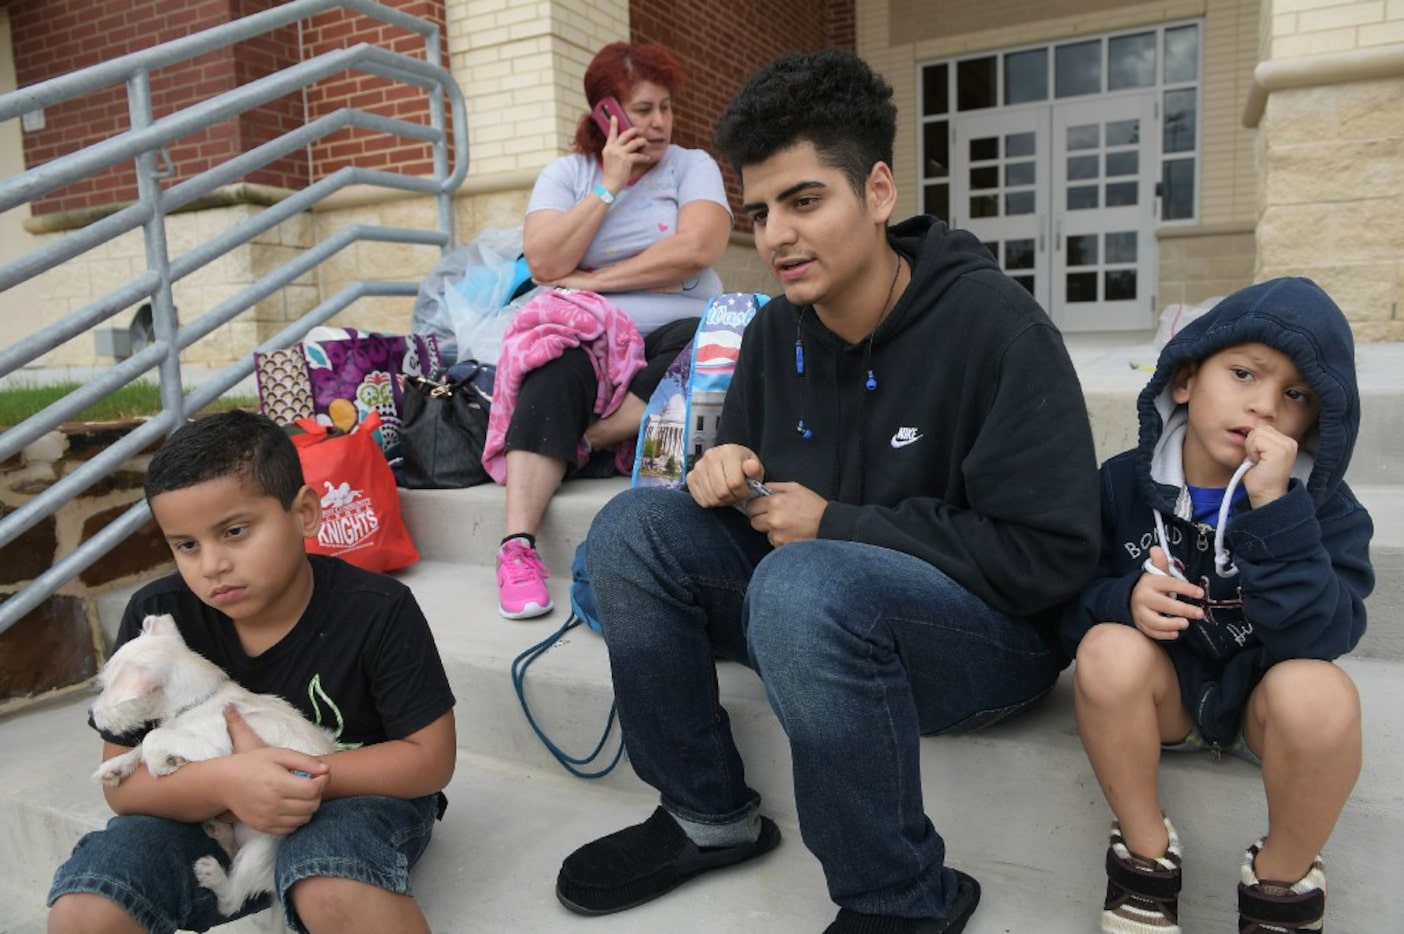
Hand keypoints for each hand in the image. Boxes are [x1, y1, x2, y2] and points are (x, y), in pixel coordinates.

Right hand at [220, 705, 329, 833]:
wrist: (224, 782)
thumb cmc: (253, 764)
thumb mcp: (278, 754)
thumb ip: (304, 761)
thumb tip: (327, 770)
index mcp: (278, 783)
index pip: (314, 789)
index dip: (323, 781)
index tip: (320, 775)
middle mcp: (273, 804)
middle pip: (312, 805)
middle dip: (317, 794)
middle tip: (310, 783)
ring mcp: (267, 819)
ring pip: (304, 819)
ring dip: (308, 807)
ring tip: (300, 794)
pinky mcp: (263, 827)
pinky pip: (290, 829)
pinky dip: (296, 819)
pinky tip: (291, 806)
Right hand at [599, 116, 649, 190]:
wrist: (609, 184)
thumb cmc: (610, 173)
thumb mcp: (609, 159)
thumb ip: (614, 152)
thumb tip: (623, 147)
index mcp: (608, 148)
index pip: (611, 134)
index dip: (613, 125)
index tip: (614, 116)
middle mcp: (613, 149)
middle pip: (625, 134)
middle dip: (634, 130)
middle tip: (640, 130)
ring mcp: (620, 154)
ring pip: (634, 142)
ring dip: (642, 142)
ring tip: (646, 142)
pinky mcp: (627, 160)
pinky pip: (639, 155)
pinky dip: (644, 157)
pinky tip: (648, 158)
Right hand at [687, 444, 762, 507]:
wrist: (728, 461)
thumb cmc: (743, 466)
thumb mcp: (754, 467)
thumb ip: (755, 469)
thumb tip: (751, 466)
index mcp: (728, 452)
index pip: (735, 483)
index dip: (743, 492)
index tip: (746, 490)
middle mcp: (710, 457)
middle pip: (722, 492)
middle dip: (732, 498)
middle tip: (736, 494)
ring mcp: (698, 467)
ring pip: (711, 498)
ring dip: (722, 501)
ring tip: (727, 494)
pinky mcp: (690, 477)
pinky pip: (701, 500)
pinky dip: (711, 502)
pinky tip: (717, 495)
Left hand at [744, 481, 825, 546]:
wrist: (828, 525)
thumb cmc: (813, 505)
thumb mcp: (795, 488)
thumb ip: (775, 487)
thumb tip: (760, 488)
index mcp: (775, 502)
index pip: (751, 506)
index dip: (756, 506)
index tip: (761, 507)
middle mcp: (773, 519)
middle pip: (753, 521)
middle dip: (760, 518)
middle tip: (772, 516)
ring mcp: (777, 534)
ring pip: (764, 532)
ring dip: (771, 529)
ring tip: (786, 525)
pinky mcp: (782, 545)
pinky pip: (773, 542)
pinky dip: (779, 538)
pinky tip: (790, 533)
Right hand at [1130, 546, 1203, 640]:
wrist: (1129, 599)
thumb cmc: (1150, 587)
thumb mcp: (1155, 574)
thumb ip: (1160, 563)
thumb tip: (1156, 548)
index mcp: (1150, 582)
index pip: (1169, 584)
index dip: (1185, 588)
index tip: (1200, 593)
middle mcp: (1143, 597)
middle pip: (1164, 604)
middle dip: (1183, 609)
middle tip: (1199, 613)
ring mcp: (1140, 612)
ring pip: (1155, 621)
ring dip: (1171, 624)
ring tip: (1186, 624)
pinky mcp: (1140, 625)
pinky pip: (1151, 632)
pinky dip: (1163, 634)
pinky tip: (1175, 633)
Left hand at [1241, 424, 1296, 505]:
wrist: (1266, 496)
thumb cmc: (1260, 479)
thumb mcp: (1259, 455)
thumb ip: (1258, 441)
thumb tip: (1246, 429)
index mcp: (1285, 442)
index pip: (1262, 428)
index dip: (1253, 443)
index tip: (1257, 459)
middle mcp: (1289, 442)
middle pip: (1259, 428)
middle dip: (1251, 444)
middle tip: (1257, 461)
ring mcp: (1287, 445)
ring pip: (1256, 432)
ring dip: (1251, 448)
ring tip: (1258, 462)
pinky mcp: (1280, 450)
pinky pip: (1256, 440)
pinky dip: (1251, 452)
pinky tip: (1258, 463)